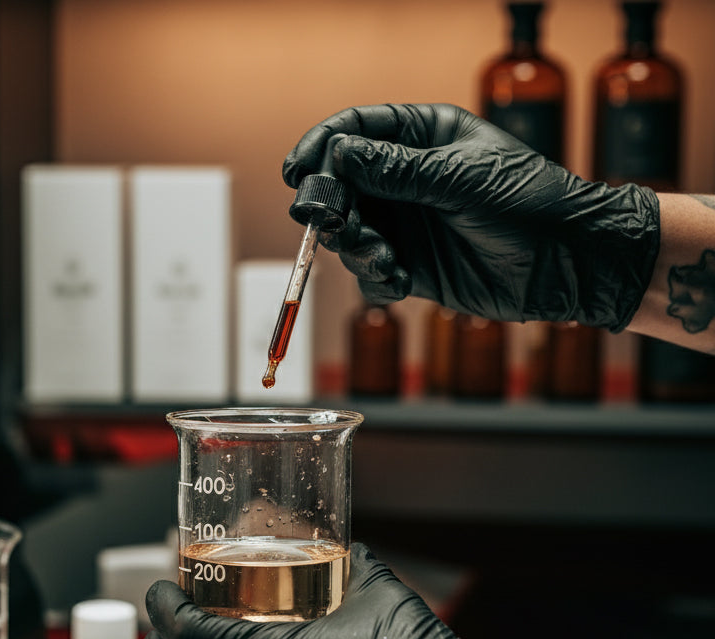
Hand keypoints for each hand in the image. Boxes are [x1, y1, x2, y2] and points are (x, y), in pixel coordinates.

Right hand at [283, 103, 659, 330]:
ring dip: (355, 247)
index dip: (322, 147)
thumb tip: (338, 155)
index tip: (298, 171)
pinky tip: (398, 280)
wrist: (566, 263)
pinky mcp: (411, 266)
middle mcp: (408, 179)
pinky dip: (375, 278)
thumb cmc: (530, 203)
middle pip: (343, 186)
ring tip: (383, 257)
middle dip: (333, 207)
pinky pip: (370, 272)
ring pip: (350, 233)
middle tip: (332, 224)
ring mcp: (407, 223)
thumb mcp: (459, 179)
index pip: (357, 131)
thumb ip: (395, 170)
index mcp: (424, 137)